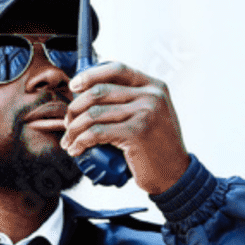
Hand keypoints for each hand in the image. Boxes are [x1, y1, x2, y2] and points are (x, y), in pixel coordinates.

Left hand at [64, 62, 191, 195]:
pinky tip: (76, 149)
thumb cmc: (159, 147)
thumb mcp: (154, 114)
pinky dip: (81, 141)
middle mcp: (151, 96)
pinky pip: (97, 132)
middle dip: (76, 107)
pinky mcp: (136, 133)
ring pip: (94, 113)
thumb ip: (134, 99)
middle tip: (68, 122)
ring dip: (74, 128)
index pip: (116, 69)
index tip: (74, 86)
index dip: (90, 75)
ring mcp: (144, 113)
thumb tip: (95, 92)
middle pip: (100, 91)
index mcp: (154, 86)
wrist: (175, 174)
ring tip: (69, 140)